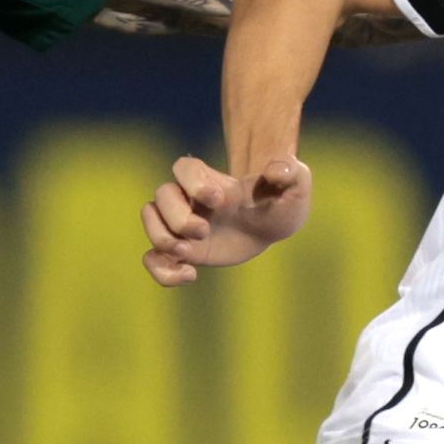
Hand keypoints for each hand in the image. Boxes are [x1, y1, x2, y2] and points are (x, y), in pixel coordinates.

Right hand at [141, 154, 311, 285]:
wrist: (268, 228)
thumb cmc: (278, 202)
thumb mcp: (295, 186)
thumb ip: (291, 171)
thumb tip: (276, 171)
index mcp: (211, 179)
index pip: (184, 167)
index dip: (193, 183)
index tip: (219, 200)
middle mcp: (188, 198)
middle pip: (160, 196)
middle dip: (178, 217)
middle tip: (205, 231)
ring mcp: (181, 224)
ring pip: (149, 221)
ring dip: (163, 238)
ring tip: (190, 252)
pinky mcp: (181, 251)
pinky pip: (152, 259)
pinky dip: (162, 271)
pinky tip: (190, 275)